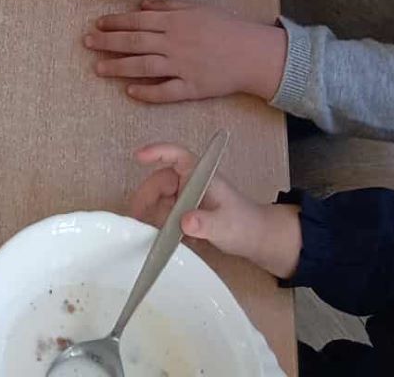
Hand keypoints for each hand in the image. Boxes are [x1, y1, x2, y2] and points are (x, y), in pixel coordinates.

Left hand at [84, 0, 288, 104]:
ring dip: (119, 67)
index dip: (114, 23)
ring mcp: (182, 66)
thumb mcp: (195, 8)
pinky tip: (130, 92)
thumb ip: (166, 6)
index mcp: (174, 22)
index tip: (97, 24)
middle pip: (134, 43)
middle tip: (87, 43)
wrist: (251, 53)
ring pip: (143, 67)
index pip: (136, 21)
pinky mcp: (191, 88)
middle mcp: (174, 43)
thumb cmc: (224, 27)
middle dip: (108, 42)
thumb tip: (140, 6)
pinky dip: (147, 93)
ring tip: (98, 68)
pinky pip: (165, 92)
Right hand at [129, 145, 302, 278]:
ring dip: (153, 213)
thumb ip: (204, 224)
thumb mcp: (224, 226)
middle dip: (147, 195)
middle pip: (162, 180)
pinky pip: (168, 213)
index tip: (139, 157)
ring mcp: (189, 196)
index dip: (157, 152)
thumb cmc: (244, 225)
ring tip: (147, 231)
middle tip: (136, 215)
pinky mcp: (188, 212)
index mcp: (201, 175)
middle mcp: (192, 182)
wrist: (257, 241)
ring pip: (162, 199)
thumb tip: (183, 221)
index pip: (177, 155)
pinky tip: (165, 239)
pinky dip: (163, 224)